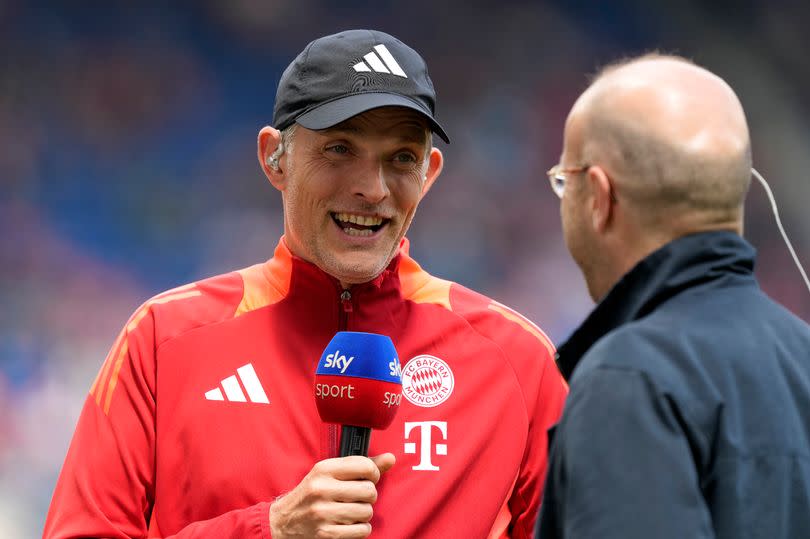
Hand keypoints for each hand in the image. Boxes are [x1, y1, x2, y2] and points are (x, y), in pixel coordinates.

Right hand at [269, 453, 394, 537]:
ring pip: (367, 512)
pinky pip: (362, 530)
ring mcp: (323, 513)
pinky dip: (360, 529)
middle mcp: (322, 489)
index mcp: (324, 469)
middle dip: (369, 496)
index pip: (365, 466)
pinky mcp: (326, 533)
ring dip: (364, 514)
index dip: (373, 474)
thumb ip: (361, 466)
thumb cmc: (312, 494)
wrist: (283, 522)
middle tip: (358, 498)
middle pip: (369, 491)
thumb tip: (391, 458)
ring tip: (351, 511)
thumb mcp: (330, 474)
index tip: (367, 479)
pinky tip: (349, 524)